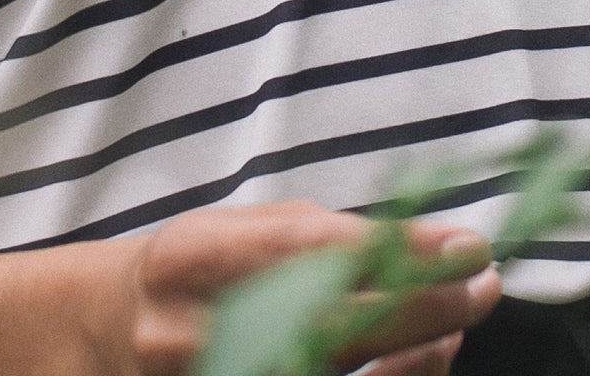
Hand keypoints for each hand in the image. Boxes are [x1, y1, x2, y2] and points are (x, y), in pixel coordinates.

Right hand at [77, 201, 501, 375]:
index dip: (402, 254)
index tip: (467, 247)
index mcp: (196, 256)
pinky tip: (416, 357)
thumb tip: (424, 241)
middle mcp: (199, 332)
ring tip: (452, 321)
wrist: (108, 337)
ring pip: (340, 375)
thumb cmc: (193, 270)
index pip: (320, 254)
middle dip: (426, 305)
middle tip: (482, 284)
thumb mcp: (240, 228)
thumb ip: (319, 235)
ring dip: (415, 351)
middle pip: (340, 326)